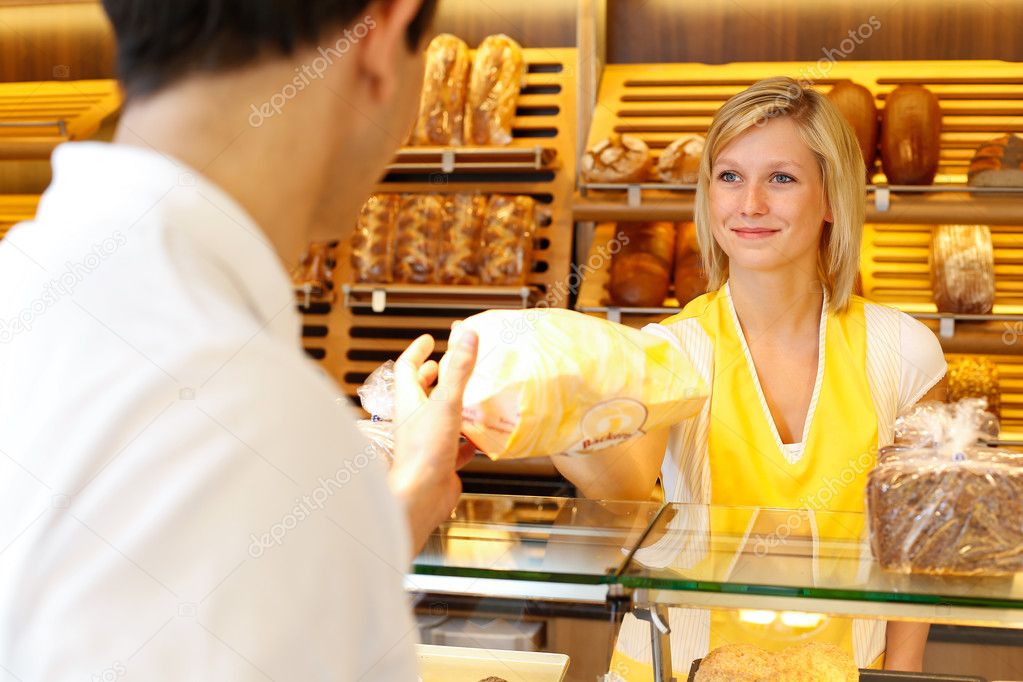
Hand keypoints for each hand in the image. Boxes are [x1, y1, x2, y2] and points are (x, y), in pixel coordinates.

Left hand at [388, 326, 477, 556]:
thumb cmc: (425, 452)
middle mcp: (415, 420)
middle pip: (420, 391)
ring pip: (438, 416)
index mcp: (409, 401)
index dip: (417, 351)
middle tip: (444, 364)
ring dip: (452, 404)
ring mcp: (428, 440)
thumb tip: (467, 336)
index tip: (428, 340)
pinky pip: (456, 444)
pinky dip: (467, 437)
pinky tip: (480, 435)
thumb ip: (459, 370)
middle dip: (432, 376)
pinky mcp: (442, 460)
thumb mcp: (446, 403)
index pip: (407, 368)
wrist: (422, 495)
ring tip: (469, 393)